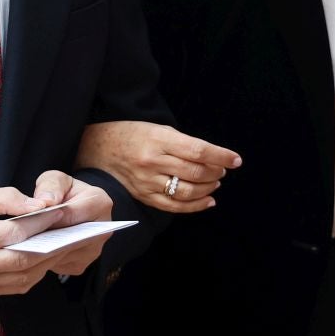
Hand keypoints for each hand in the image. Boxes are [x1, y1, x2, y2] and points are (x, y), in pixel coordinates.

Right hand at [0, 177, 80, 296]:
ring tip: (61, 247)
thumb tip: (39, 205)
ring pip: (24, 278)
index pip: (17, 234)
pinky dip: (32, 274)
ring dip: (46, 264)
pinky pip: (15, 287)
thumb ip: (6, 199)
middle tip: (71, 233)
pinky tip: (41, 260)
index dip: (42, 223)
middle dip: (52, 247)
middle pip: (26, 261)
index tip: (59, 213)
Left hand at [33, 171, 119, 277]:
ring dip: (42, 250)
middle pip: (67, 238)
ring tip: (24, 241)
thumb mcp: (55, 179)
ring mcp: (93, 251)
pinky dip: (44, 260)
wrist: (71, 207)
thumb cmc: (62, 191)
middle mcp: (102, 230)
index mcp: (100, 203)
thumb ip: (50, 186)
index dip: (48, 217)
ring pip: (62, 254)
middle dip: (44, 235)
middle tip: (22, 232)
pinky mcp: (80, 265)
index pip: (70, 214)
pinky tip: (31, 250)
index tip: (30, 218)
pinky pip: (58, 265)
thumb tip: (46, 202)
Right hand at [76, 121, 239, 213]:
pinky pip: (175, 206)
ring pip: (188, 191)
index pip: (198, 150)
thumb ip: (184, 143)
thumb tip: (214, 157)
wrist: (98, 148)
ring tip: (216, 182)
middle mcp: (153, 162)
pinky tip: (209, 200)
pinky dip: (196, 206)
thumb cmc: (132, 134)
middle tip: (223, 170)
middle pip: (196, 172)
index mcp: (158, 140)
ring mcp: (148, 181)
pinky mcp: (144, 196)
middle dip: (217, 172)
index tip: (236, 159)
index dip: (221, 156)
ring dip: (209, 188)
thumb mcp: (158, 129)